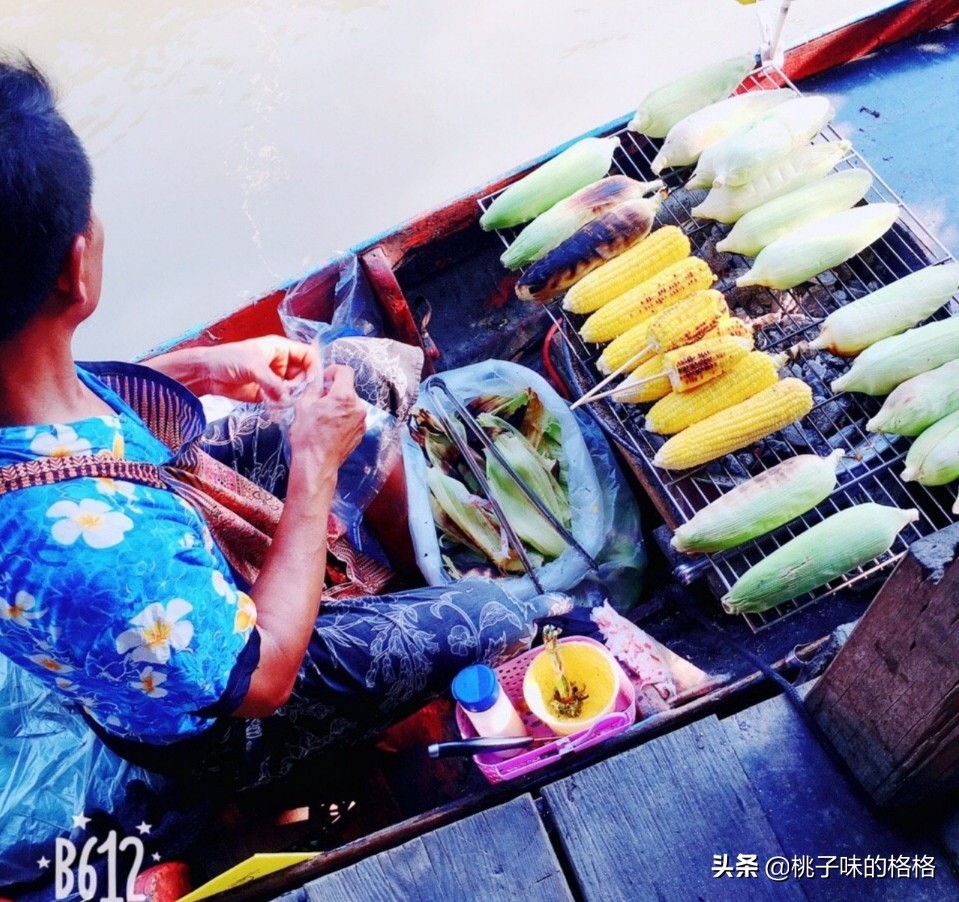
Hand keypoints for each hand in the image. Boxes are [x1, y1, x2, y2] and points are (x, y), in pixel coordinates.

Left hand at [201, 336, 319, 402]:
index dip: (313, 367)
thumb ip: (272, 382)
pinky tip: (278, 407)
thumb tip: (287, 398)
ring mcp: (275, 379)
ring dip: (292, 397)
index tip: (313, 381)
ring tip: (286, 402)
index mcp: (281, 349)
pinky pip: (282, 399)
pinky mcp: (267, 393)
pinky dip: (282, 405)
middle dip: (302, 386)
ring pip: (294, 389)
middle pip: (303, 374)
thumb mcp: (253, 367)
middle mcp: (281, 363)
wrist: (207, 374)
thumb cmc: (228, 359)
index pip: (307, 355)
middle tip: (298, 396)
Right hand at [288, 365, 365, 474]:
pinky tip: (330, 427)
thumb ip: (313, 387)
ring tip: (324, 417)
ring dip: (339, 405)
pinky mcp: (361, 432)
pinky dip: (343, 417)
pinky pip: (353, 417)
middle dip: (334, 391)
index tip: (325, 379)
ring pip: (350, 403)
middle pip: (347, 389)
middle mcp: (358, 407)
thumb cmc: (308, 436)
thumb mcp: (303, 405)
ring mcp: (362, 421)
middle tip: (319, 401)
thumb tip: (318, 379)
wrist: (317, 463)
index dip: (333, 371)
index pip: (345, 371)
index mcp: (344, 396)